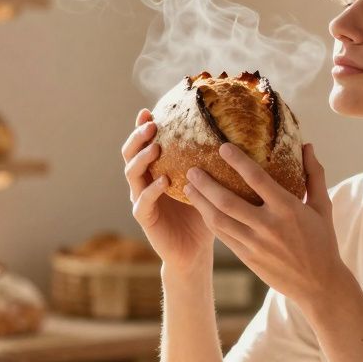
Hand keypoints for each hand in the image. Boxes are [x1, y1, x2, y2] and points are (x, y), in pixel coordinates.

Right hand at [122, 109, 212, 268]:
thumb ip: (208, 163)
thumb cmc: (202, 214)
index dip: (142, 127)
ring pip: (132, 174)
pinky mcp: (145, 218)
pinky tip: (164, 181)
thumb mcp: (207, 184)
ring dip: (142, 158)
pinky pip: (143, 201)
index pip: (144, 144)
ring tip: (155, 147)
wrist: (195, 250)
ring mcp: (141, 199)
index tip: (149, 111)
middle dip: (138, 137)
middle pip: (130, 154)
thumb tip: (232, 135)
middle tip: (151, 125)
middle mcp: (144, 182)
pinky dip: (151, 190)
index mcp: (156, 170)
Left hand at [185, 142, 348, 304]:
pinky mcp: (247, 258)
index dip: (238, 161)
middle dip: (206, 184)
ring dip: (201, 202)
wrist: (319, 285)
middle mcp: (268, 226)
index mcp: (288, 209)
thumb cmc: (323, 241)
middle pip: (228, 201)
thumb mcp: (322, 207)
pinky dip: (209, 221)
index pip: (257, 179)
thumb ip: (314, 175)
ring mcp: (255, 244)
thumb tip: (307, 145)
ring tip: (188, 186)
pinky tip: (201, 209)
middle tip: (192, 168)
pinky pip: (223, 236)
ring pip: (220, 220)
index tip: (222, 147)